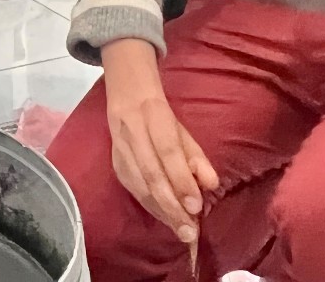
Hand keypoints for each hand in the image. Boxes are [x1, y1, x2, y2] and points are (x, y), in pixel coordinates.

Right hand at [101, 40, 217, 243]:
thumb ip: (197, 156)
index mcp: (153, 115)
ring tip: (180, 231)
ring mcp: (118, 147)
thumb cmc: (160, 114)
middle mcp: (132, 130)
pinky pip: (131, 188)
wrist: (125, 93)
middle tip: (189, 231)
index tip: (196, 206)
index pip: (167, 151)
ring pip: (138, 184)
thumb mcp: (183, 128)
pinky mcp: (113, 161)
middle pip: (151, 173)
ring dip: (161, 211)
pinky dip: (149, 206)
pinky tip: (164, 219)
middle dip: (172, 206)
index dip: (181, 179)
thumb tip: (211, 184)